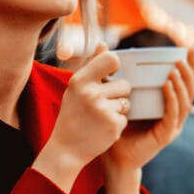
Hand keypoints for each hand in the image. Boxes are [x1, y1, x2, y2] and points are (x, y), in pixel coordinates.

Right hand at [33, 43, 131, 192]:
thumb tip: (103, 43)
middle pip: (124, 84)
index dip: (115, 65)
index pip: (111, 59)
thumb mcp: (76, 88)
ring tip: (101, 117)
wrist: (66, 149)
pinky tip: (102, 129)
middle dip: (118, 94)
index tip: (110, 73)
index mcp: (80, 80)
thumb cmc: (72, 114)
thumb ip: (91, 66)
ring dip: (118, 109)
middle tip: (101, 104)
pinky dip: (117, 124)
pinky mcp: (113, 126)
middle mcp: (91, 93)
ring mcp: (103, 110)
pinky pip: (126, 117)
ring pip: (127, 101)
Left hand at [103, 48, 193, 171]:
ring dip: (181, 83)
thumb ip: (111, 72)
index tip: (189, 48)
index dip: (189, 66)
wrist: (112, 155)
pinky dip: (172, 99)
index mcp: (166, 104)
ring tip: (174, 69)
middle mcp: (173, 114)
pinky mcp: (166, 135)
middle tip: (182, 57)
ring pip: (185, 101)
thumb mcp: (114, 93)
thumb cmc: (115, 124)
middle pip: (190, 90)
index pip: (183, 82)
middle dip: (188, 72)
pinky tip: (167, 86)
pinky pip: (173, 114)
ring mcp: (172, 125)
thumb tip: (104, 46)